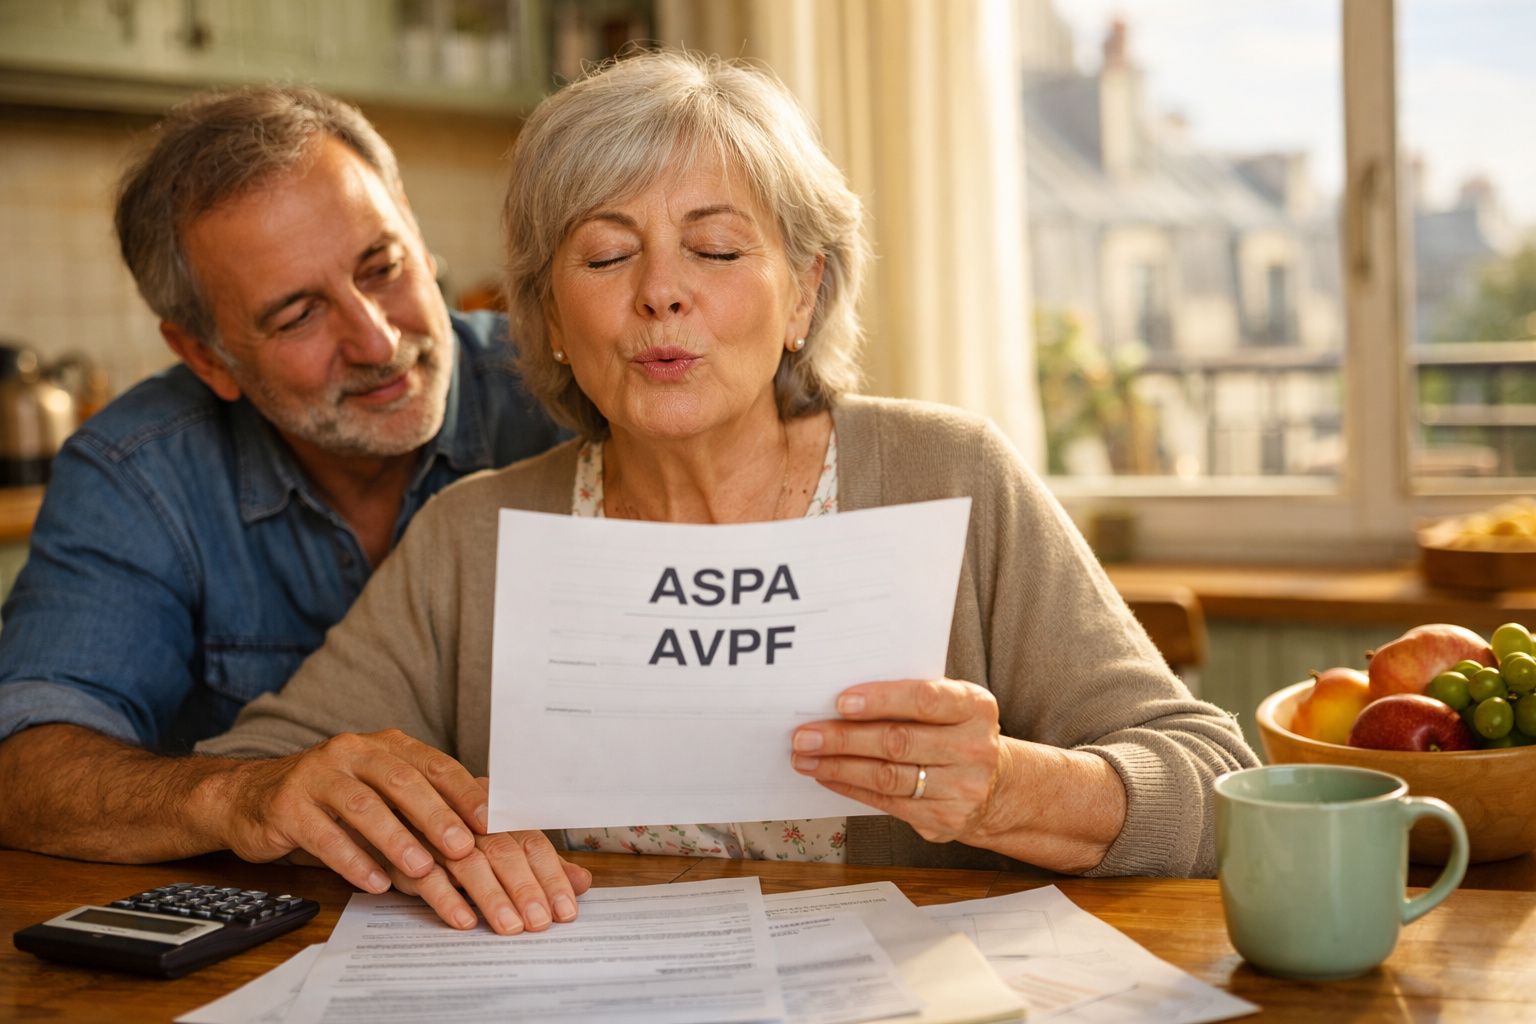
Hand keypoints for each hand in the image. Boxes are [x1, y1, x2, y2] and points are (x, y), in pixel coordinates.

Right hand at [218, 729, 489, 896]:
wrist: (251, 797)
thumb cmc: (332, 799)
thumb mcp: (379, 790)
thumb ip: (422, 801)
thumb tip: (485, 819)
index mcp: (383, 745)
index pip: (432, 764)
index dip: (463, 791)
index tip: (490, 821)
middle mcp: (352, 752)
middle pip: (401, 781)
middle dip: (435, 816)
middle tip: (463, 847)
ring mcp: (316, 775)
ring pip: (363, 806)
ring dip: (396, 839)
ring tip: (421, 870)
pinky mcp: (286, 805)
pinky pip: (323, 834)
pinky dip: (352, 860)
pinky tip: (372, 884)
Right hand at [380, 826, 593, 933]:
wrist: (382, 816)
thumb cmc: (452, 835)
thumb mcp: (497, 846)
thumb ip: (538, 864)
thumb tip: (583, 881)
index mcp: (496, 813)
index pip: (530, 840)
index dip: (551, 875)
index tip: (566, 910)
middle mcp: (468, 818)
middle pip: (503, 849)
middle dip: (524, 887)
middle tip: (539, 922)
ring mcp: (433, 834)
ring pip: (468, 862)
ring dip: (490, 896)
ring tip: (509, 926)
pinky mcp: (400, 854)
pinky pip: (424, 876)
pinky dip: (445, 899)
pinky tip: (464, 921)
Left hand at [790, 679, 1006, 843]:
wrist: (995, 785)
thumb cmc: (956, 732)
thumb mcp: (951, 705)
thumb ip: (911, 698)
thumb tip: (842, 702)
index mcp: (975, 707)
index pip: (924, 700)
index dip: (880, 700)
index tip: (840, 702)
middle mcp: (974, 748)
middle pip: (898, 742)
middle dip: (844, 738)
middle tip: (805, 735)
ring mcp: (961, 788)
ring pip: (888, 777)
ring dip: (839, 766)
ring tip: (806, 757)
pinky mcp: (943, 819)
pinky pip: (887, 802)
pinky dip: (851, 787)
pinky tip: (828, 776)